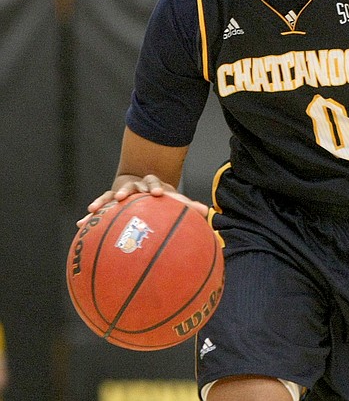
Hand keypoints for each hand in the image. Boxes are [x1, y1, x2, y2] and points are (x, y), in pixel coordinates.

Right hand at [77, 174, 208, 226]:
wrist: (145, 188)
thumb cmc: (163, 200)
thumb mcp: (174, 202)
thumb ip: (188, 206)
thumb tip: (207, 213)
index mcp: (154, 187)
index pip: (155, 184)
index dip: (155, 187)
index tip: (156, 194)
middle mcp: (137, 188)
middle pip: (131, 187)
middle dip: (126, 191)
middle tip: (122, 197)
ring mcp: (122, 193)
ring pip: (111, 195)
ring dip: (104, 201)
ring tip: (93, 210)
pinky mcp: (110, 201)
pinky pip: (100, 208)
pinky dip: (91, 216)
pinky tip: (81, 225)